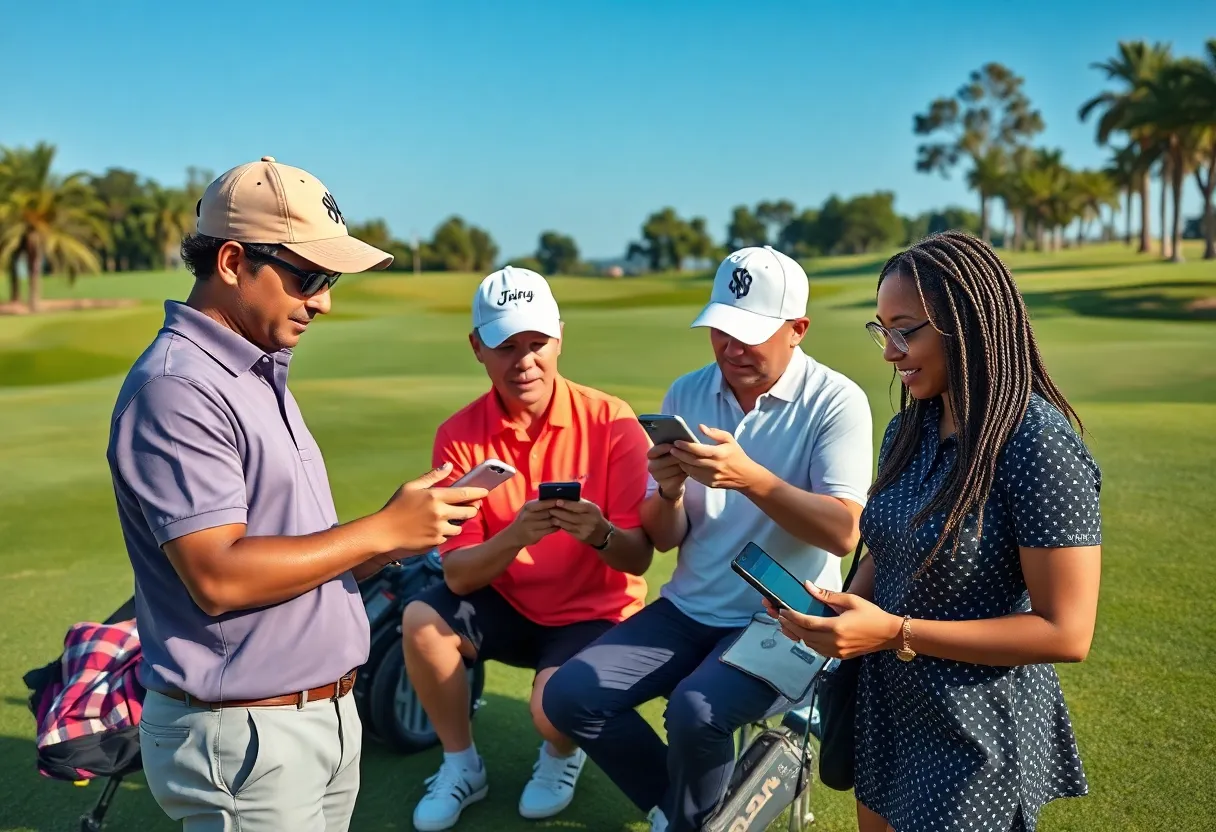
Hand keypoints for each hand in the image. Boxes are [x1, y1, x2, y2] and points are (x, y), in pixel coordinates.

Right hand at [378, 463, 488, 553]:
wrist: (383, 533)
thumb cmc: (396, 507)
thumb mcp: (411, 487)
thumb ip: (432, 477)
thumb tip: (449, 465)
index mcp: (434, 496)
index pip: (464, 493)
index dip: (478, 492)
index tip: (486, 491)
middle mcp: (439, 513)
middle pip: (469, 511)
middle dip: (473, 509)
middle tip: (472, 507)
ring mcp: (438, 529)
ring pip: (460, 526)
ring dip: (458, 522)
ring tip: (450, 518)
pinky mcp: (435, 542)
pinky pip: (448, 537)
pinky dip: (446, 533)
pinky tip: (436, 528)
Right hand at [506, 499, 561, 547]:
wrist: (514, 535)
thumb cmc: (526, 519)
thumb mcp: (530, 509)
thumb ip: (541, 504)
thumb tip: (559, 499)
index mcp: (528, 506)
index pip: (544, 502)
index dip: (555, 501)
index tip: (566, 500)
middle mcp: (528, 515)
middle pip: (549, 512)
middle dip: (559, 511)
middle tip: (570, 510)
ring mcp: (530, 526)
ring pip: (551, 521)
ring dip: (559, 520)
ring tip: (566, 518)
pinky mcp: (534, 535)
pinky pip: (550, 530)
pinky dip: (556, 528)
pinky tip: (559, 526)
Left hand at [549, 499, 610, 546]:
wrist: (603, 534)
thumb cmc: (594, 516)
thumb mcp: (591, 507)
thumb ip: (579, 502)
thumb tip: (564, 496)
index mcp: (592, 510)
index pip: (578, 506)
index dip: (567, 504)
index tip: (557, 501)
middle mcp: (589, 520)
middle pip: (571, 516)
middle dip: (559, 512)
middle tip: (550, 509)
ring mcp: (585, 530)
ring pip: (568, 524)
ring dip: (558, 520)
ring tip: (551, 515)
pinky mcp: (580, 537)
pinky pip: (568, 531)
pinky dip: (561, 526)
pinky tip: (556, 522)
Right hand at [646, 443, 687, 500]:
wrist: (674, 482)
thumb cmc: (674, 462)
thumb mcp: (671, 453)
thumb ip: (673, 446)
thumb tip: (682, 441)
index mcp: (651, 456)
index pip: (653, 451)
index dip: (663, 448)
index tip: (674, 445)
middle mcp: (651, 467)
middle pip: (665, 461)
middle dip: (678, 457)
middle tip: (689, 453)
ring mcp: (657, 477)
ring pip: (674, 469)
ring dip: (684, 465)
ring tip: (691, 461)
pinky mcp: (666, 486)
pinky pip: (678, 478)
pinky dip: (685, 473)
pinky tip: (689, 470)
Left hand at [669, 425, 760, 490]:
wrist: (746, 476)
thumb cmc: (737, 455)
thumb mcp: (729, 440)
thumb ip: (715, 433)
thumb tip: (700, 427)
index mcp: (719, 454)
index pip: (698, 449)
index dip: (686, 445)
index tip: (676, 441)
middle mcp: (714, 466)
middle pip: (691, 460)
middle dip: (679, 454)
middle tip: (671, 448)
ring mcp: (712, 477)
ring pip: (691, 470)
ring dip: (681, 462)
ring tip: (675, 455)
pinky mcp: (710, 484)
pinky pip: (695, 476)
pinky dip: (688, 470)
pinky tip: (683, 463)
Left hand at [762, 581, 902, 659]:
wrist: (889, 634)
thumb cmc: (871, 614)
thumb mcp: (850, 600)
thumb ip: (827, 595)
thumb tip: (807, 586)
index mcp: (837, 627)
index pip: (807, 623)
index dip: (792, 616)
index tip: (782, 610)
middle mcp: (834, 642)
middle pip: (804, 635)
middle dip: (789, 625)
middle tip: (779, 615)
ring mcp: (836, 652)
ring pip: (809, 644)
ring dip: (796, 634)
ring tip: (785, 623)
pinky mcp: (839, 656)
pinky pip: (817, 650)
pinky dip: (807, 641)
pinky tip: (802, 633)